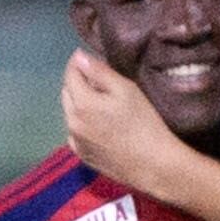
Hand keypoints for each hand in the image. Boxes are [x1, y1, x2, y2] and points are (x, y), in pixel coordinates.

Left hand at [59, 48, 189, 189]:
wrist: (153, 165)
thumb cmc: (144, 123)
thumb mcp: (126, 90)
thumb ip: (99, 72)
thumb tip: (80, 57)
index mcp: (82, 103)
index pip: (70, 74)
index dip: (77, 62)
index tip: (86, 55)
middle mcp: (72, 122)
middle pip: (66, 92)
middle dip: (76, 80)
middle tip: (94, 76)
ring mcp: (75, 141)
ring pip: (69, 113)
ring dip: (78, 102)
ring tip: (97, 99)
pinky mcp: (82, 156)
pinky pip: (74, 132)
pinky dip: (80, 122)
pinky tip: (96, 123)